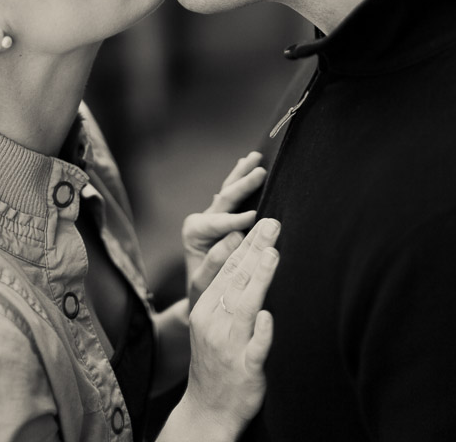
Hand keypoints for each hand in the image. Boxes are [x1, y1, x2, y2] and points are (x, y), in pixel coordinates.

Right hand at [181, 218, 279, 439]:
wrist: (207, 411)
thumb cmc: (215, 361)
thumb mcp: (210, 324)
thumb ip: (224, 294)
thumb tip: (245, 258)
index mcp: (204, 310)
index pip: (225, 270)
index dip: (242, 245)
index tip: (257, 220)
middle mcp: (213, 324)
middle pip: (236, 280)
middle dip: (255, 249)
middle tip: (272, 223)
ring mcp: (229, 347)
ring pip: (245, 307)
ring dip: (259, 278)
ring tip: (273, 253)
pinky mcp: (245, 370)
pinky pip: (254, 350)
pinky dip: (261, 333)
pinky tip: (268, 316)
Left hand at [183, 152, 265, 307]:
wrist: (200, 298)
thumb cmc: (204, 293)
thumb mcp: (204, 282)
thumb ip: (215, 261)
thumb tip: (236, 237)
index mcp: (194, 232)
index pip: (218, 223)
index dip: (235, 221)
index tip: (255, 218)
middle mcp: (201, 219)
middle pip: (225, 198)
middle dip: (242, 185)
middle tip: (261, 172)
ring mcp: (211, 216)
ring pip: (228, 190)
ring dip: (242, 173)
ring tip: (255, 157)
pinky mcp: (221, 217)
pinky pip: (232, 194)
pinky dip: (240, 178)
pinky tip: (246, 163)